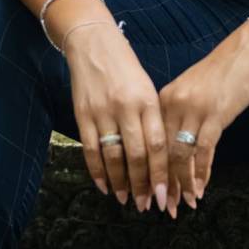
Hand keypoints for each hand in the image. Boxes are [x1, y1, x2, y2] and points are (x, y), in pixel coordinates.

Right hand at [64, 22, 168, 211]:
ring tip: (126, 200)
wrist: (93, 43)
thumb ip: (153, 120)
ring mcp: (102, 111)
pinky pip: (90, 149)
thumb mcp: (148, 89)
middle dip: (143, 185)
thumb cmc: (126, 69)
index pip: (158, 145)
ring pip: (113, 156)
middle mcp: (126, 107)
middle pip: (137, 155)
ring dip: (120, 183)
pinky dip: (97, 171)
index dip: (162, 174)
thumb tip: (160, 159)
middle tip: (148, 206)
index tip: (166, 196)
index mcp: (148, 101)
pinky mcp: (82, 114)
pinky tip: (104, 186)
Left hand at [156, 18, 248, 216]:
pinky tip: (201, 189)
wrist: (247, 52)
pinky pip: (204, 151)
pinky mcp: (215, 116)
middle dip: (161, 184)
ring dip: (181, 184)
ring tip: (181, 205)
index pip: (150, 143)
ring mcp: (194, 110)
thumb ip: (179, 117)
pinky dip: (202, 173)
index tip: (147, 192)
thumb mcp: (192, 93)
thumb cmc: (221, 74)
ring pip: (180, 156)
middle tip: (161, 208)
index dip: (148, 171)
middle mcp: (173, 105)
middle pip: (161, 153)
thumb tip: (173, 149)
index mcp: (162, 100)